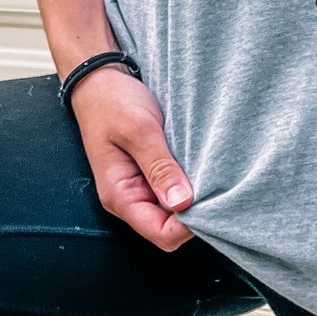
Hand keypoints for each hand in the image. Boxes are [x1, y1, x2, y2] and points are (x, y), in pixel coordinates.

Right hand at [69, 66, 193, 249]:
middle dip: (195, 215)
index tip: (210, 201)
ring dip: (195, 199)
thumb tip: (183, 202)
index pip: (162, 235)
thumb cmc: (112, 103)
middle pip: (171, 230)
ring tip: (209, 175)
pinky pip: (176, 193)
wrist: (100, 80)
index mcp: (120, 197)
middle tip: (216, 187)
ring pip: (176, 213)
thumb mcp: (138, 131)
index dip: (188, 226)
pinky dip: (191, 185)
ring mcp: (141, 190)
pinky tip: (202, 168)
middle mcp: (130, 200)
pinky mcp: (152, 177)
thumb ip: (160, 167)